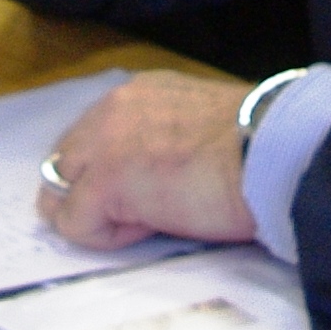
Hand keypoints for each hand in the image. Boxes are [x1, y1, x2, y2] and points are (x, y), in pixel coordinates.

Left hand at [37, 73, 254, 251]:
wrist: (269, 152)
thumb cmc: (253, 145)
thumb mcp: (196, 123)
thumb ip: (161, 134)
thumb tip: (149, 171)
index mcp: (139, 92)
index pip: (91, 135)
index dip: (108, 170)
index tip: (145, 190)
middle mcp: (112, 108)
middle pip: (64, 162)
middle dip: (89, 193)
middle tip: (141, 212)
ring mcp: (102, 144)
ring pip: (61, 193)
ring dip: (97, 214)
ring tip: (150, 218)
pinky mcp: (103, 182)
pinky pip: (75, 223)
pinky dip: (108, 237)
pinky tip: (152, 226)